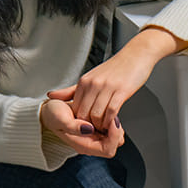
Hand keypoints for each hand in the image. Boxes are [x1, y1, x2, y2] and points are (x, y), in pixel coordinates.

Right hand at [41, 97, 122, 157]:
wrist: (47, 110)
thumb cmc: (52, 115)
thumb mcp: (60, 119)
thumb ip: (72, 126)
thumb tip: (88, 129)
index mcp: (83, 146)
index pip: (108, 150)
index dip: (114, 136)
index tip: (113, 120)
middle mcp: (90, 144)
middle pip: (115, 143)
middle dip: (117, 130)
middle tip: (113, 115)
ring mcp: (93, 137)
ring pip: (115, 136)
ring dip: (115, 124)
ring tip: (108, 112)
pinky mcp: (95, 128)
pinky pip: (110, 127)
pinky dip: (111, 119)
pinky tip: (105, 110)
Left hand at [47, 26, 182, 132]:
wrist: (136, 55)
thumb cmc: (115, 68)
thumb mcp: (90, 77)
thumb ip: (71, 90)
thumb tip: (50, 96)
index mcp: (84, 82)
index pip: (75, 108)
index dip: (80, 122)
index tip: (87, 127)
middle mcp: (93, 84)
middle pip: (84, 114)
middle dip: (89, 126)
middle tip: (96, 133)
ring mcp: (106, 87)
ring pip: (97, 115)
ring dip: (101, 126)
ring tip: (105, 129)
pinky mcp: (121, 91)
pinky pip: (111, 111)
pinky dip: (111, 121)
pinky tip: (113, 124)